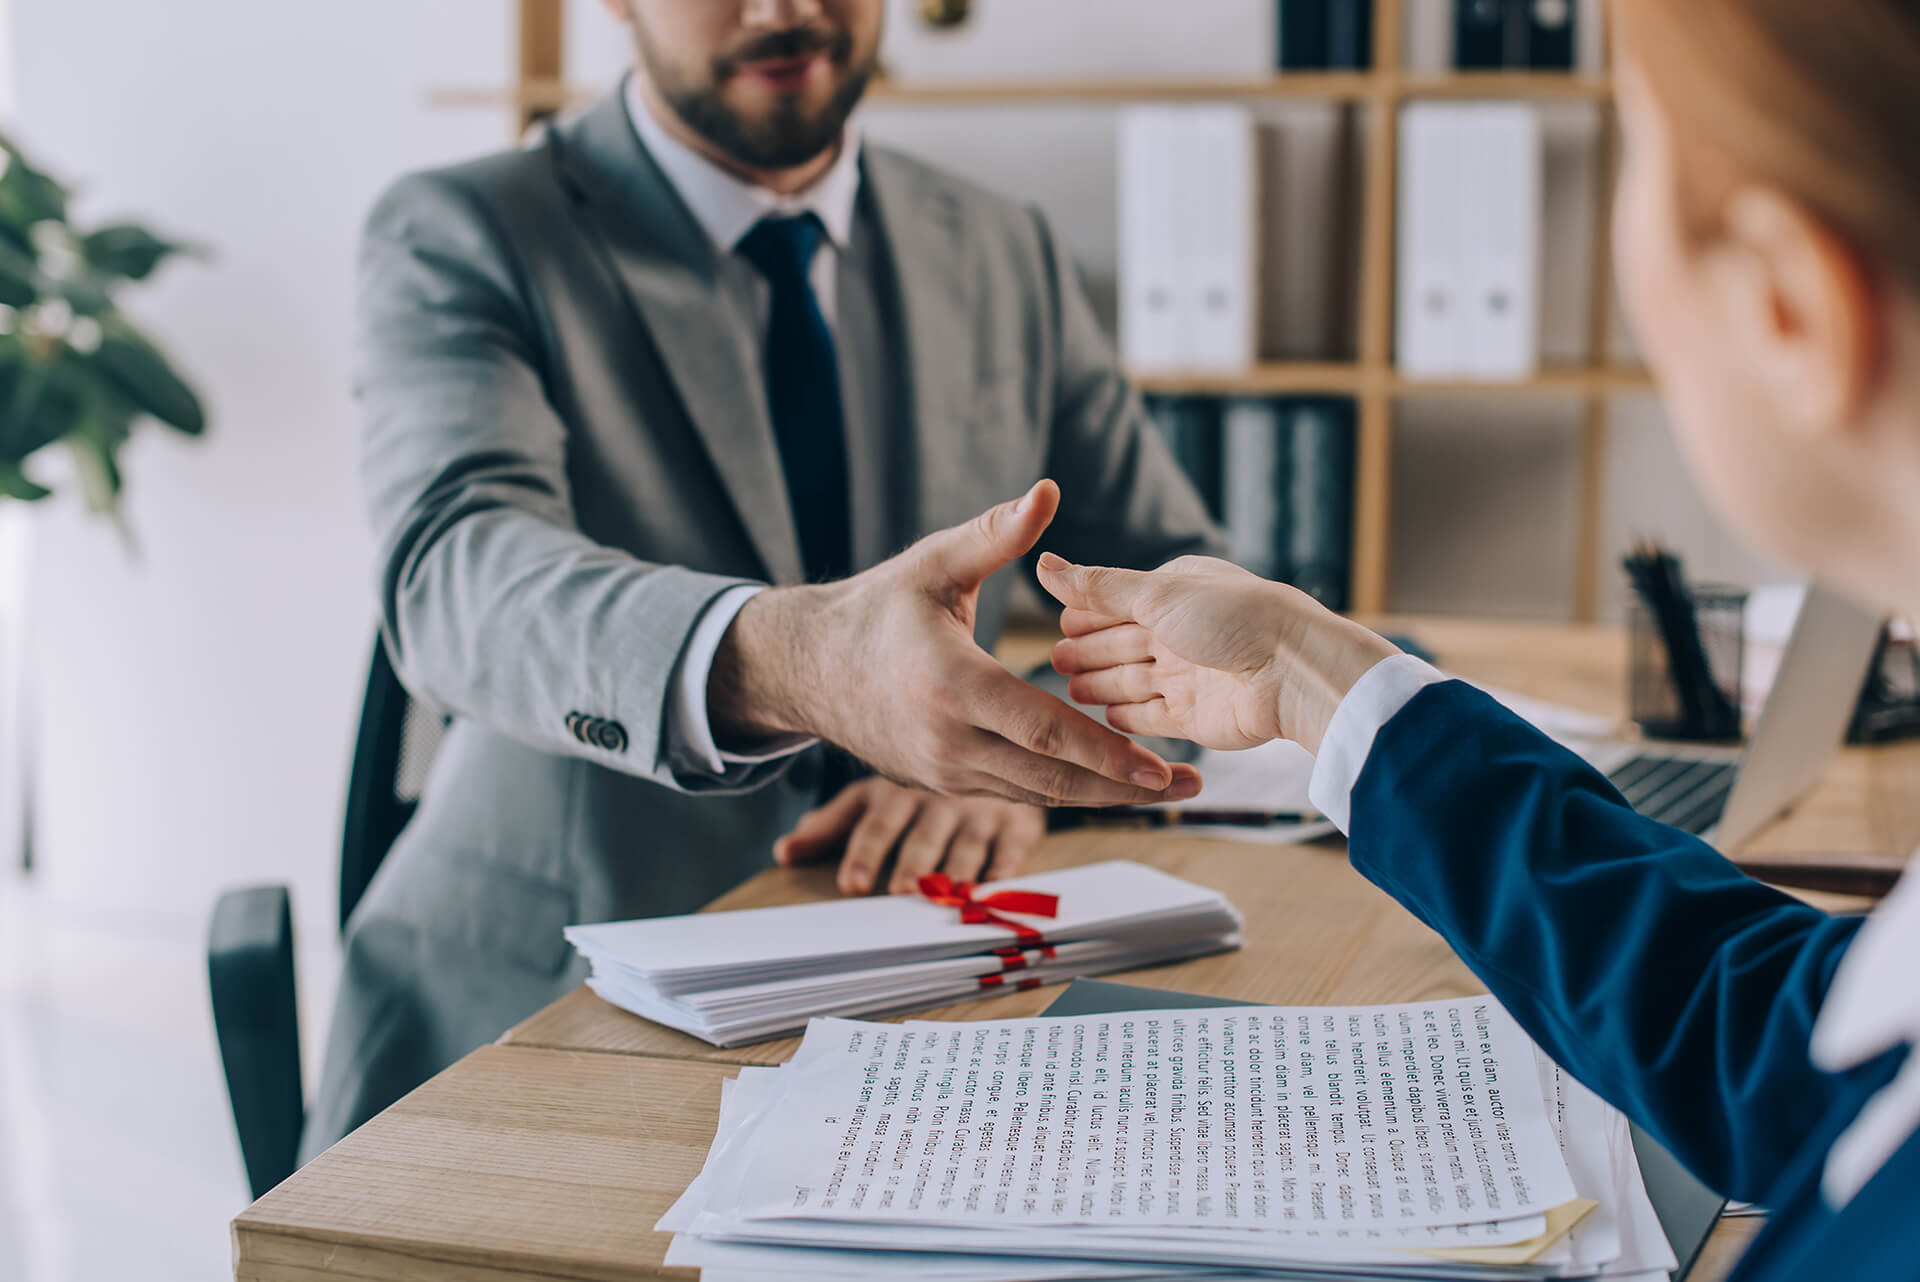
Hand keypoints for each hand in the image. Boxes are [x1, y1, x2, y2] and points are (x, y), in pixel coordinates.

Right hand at [708, 480, 1201, 807]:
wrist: (809, 668)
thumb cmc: (876, 609)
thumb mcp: (931, 564)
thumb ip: (994, 534)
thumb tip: (1047, 491)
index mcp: (952, 686)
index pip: (1045, 730)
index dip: (1107, 753)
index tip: (1160, 765)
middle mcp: (949, 742)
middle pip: (1053, 779)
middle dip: (1124, 787)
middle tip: (1186, 784)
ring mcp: (944, 772)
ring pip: (1037, 794)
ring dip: (1101, 795)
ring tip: (1162, 788)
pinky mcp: (943, 785)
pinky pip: (1014, 793)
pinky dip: (1062, 790)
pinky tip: (1107, 782)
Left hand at [774, 777, 1045, 895]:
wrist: (987, 746)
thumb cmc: (918, 788)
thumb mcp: (873, 796)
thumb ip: (830, 825)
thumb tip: (782, 854)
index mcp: (899, 794)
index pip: (877, 825)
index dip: (865, 854)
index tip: (853, 884)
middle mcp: (938, 800)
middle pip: (923, 837)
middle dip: (914, 864)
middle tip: (905, 890)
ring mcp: (980, 809)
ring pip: (967, 844)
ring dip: (960, 870)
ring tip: (953, 894)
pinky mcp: (1018, 820)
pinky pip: (1013, 844)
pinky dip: (1008, 863)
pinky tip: (999, 882)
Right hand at [1037, 554, 1399, 753]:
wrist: (1291, 672)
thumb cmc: (1233, 618)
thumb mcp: (1159, 593)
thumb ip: (1100, 587)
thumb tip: (1045, 565)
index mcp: (1177, 593)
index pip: (1119, 602)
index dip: (1088, 614)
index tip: (1059, 623)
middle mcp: (1181, 633)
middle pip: (1122, 644)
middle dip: (1090, 651)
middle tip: (1055, 659)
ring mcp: (1188, 677)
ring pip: (1132, 682)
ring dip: (1102, 686)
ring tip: (1071, 690)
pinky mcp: (1195, 717)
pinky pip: (1151, 719)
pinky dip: (1128, 720)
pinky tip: (1105, 719)